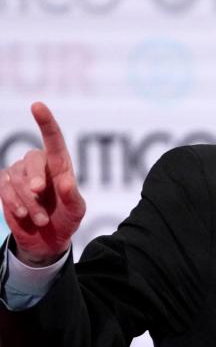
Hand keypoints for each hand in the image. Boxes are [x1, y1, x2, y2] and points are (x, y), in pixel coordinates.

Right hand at [0, 102, 85, 265]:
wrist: (48, 240)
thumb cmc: (67, 220)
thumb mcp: (76, 212)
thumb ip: (73, 197)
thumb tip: (67, 181)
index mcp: (61, 165)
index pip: (54, 140)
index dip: (46, 122)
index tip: (37, 105)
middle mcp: (39, 165)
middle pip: (31, 160)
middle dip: (34, 177)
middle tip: (39, 193)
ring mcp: (19, 174)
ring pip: (17, 178)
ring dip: (28, 201)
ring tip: (42, 219)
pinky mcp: (4, 186)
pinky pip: (3, 187)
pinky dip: (13, 202)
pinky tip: (23, 214)